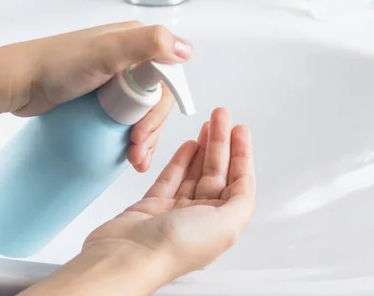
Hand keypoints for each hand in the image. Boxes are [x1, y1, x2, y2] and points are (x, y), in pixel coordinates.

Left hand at [7, 21, 192, 170]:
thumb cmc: (57, 66)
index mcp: (136, 41)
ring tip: (132, 159)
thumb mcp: (106, 52)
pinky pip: (124, 116)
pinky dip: (130, 135)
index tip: (144, 133)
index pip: (167, 79)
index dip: (161, 110)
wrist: (17, 83)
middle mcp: (128, 57)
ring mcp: (113, 77)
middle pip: (155, 99)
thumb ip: (147, 44)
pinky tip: (127, 151)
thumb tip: (186, 50)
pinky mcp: (99, 95)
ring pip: (141, 110)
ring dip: (144, 137)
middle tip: (136, 152)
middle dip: (151, 129)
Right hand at [82, 108, 255, 279]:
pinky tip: (189, 145)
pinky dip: (181, 160)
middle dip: (222, 142)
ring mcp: (176, 210)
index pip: (238, 182)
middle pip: (217, 172)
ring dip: (204, 146)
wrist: (127, 256)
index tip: (240, 131)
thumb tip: (246, 183)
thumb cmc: (173, 248)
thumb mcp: (224, 225)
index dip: (241, 154)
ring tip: (208, 123)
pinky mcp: (153, 205)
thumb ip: (240, 202)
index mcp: (221, 223)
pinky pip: (172, 177)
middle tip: (222, 117)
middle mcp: (201, 217)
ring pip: (195, 171)